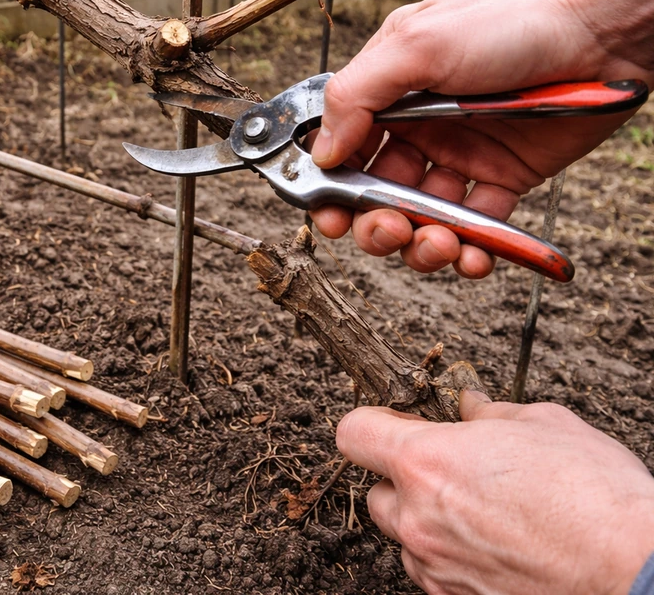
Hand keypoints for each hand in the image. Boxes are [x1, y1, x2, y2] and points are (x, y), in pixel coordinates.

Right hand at [308, 0, 653, 277]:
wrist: (601, 31)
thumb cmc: (511, 22)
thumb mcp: (418, 44)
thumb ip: (358, 95)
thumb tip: (324, 150)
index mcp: (389, 94)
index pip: (342, 150)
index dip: (330, 187)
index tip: (328, 213)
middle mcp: (418, 128)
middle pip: (375, 195)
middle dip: (374, 225)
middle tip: (388, 229)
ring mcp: (459, 157)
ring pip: (421, 218)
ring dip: (421, 244)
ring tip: (438, 243)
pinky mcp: (503, 180)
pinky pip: (475, 228)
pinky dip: (469, 251)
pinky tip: (471, 255)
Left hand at [336, 392, 653, 594]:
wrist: (636, 570)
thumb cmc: (595, 495)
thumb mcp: (542, 423)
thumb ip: (489, 413)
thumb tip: (470, 407)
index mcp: (427, 460)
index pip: (353, 432)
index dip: (373, 422)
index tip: (397, 421)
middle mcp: (419, 516)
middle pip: (374, 489)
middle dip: (401, 476)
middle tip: (449, 466)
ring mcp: (435, 563)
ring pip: (401, 534)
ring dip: (423, 518)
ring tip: (479, 508)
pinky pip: (429, 569)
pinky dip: (446, 554)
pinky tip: (490, 542)